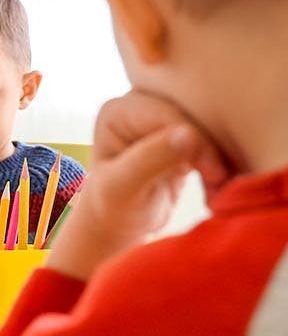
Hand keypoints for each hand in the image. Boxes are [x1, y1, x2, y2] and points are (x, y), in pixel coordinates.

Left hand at [47, 91, 229, 279]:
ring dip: (221, 160)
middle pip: (194, 116)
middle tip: (221, 181)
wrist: (122, 227)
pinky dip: (222, 167)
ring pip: (210, 130)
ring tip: (219, 189)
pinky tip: (217, 190)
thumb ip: (149, 160)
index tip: (214, 171)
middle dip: (213, 148)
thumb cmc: (113, 206)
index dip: (196, 138)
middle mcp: (143, 108)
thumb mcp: (123, 186)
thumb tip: (188, 134)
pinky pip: (216, 145)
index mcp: (120, 111)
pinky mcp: (185, 140)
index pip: (168, 114)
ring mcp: (165, 122)